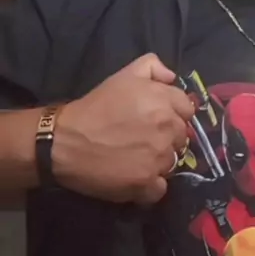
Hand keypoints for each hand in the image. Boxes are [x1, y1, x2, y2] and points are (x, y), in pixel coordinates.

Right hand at [53, 54, 194, 203]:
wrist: (65, 141)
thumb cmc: (95, 106)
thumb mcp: (124, 74)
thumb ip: (153, 67)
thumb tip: (172, 77)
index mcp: (164, 101)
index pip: (188, 110)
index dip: (174, 114)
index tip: (158, 120)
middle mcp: (167, 128)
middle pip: (182, 137)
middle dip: (168, 137)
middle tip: (145, 139)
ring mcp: (159, 157)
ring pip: (173, 162)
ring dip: (159, 161)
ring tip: (137, 158)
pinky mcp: (147, 183)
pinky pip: (160, 188)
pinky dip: (150, 186)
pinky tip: (135, 177)